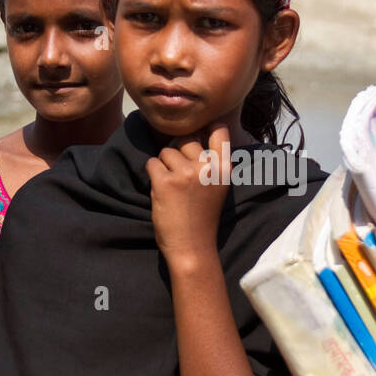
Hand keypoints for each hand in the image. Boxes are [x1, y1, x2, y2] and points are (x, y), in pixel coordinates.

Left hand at [145, 124, 231, 267]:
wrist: (193, 248)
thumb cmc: (202, 218)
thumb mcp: (217, 187)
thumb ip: (210, 163)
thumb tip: (191, 136)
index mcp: (224, 169)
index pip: (220, 131)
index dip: (206, 127)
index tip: (199, 133)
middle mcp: (207, 167)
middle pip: (186, 138)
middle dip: (178, 151)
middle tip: (179, 174)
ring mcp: (186, 173)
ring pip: (166, 151)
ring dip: (164, 165)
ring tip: (171, 187)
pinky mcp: (165, 182)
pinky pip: (152, 163)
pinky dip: (153, 175)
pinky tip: (161, 191)